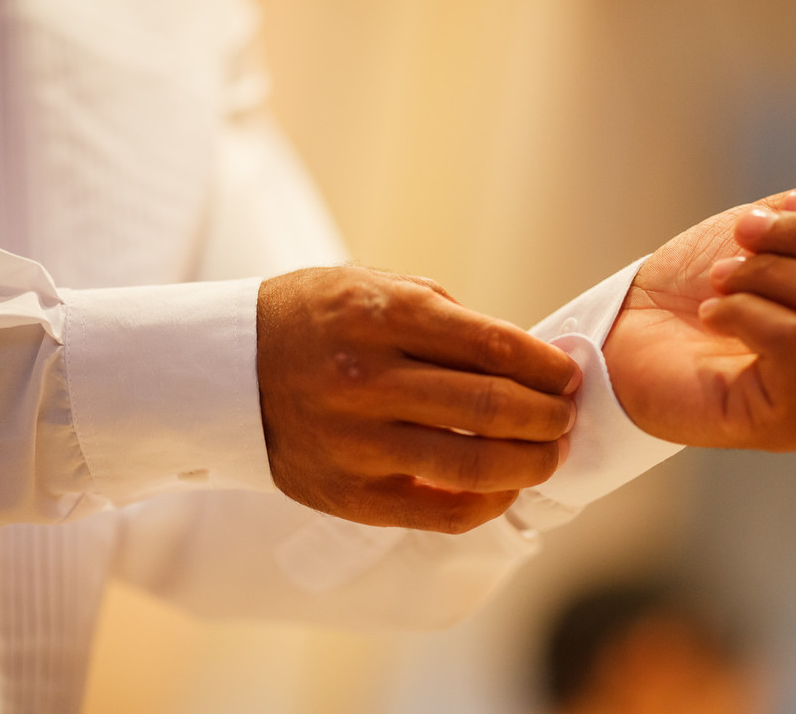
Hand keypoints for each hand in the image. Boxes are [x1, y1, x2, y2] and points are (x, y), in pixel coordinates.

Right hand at [257, 266, 580, 532]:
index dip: (545, 365)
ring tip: (551, 453)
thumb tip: (522, 356)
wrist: (227, 371)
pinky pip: (440, 511)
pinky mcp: (349, 493)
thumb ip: (443, 316)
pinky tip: (505, 487)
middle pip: (490, 405)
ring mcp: (356, 440)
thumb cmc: (313, 321)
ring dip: (531, 461)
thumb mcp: (370, 285)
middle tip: (566, 416)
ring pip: (472, 462)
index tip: (568, 375)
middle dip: (548, 415)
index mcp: (380, 314)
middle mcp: (368, 377)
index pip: (492, 345)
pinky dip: (488, 502)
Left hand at [603, 131, 795, 449]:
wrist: (626, 333)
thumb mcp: (774, 228)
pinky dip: (740, 308)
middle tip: (738, 238)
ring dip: (763, 272)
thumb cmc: (698, 285)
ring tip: (718, 280)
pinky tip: (709, 313)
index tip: (772, 210)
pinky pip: (791, 339)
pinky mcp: (789, 425)